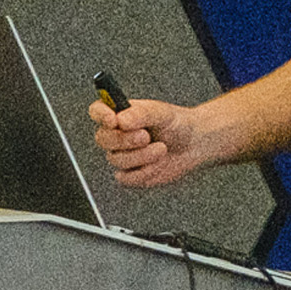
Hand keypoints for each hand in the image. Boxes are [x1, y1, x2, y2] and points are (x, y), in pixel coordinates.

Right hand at [87, 97, 207, 187]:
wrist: (194, 144)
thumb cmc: (176, 124)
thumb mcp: (161, 113)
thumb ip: (141, 114)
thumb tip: (121, 120)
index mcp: (119, 113)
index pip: (97, 111)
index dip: (100, 115)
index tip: (113, 120)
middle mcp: (116, 134)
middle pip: (102, 139)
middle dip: (125, 140)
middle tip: (146, 136)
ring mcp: (121, 154)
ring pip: (116, 160)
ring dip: (141, 156)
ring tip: (161, 148)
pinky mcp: (130, 174)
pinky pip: (126, 178)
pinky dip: (145, 172)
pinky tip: (159, 163)